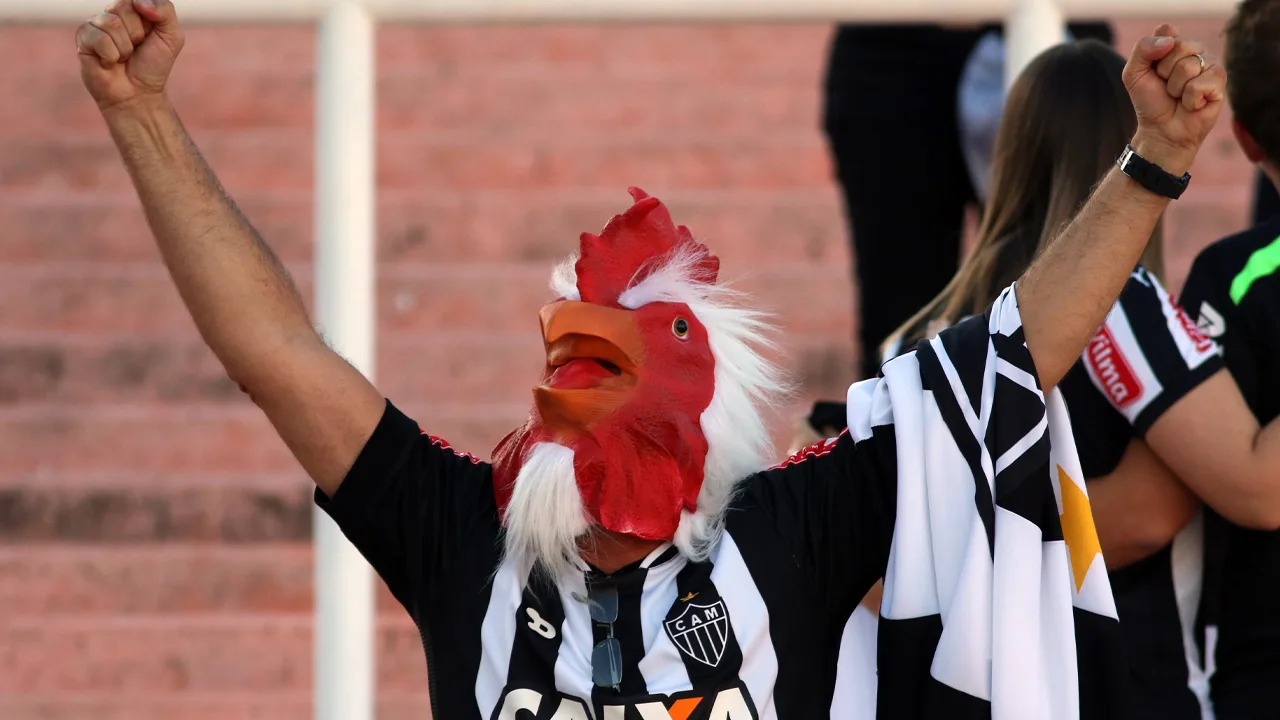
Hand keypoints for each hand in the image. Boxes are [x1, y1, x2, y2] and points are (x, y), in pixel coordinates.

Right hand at [76, 0, 183, 112]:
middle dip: (136, 34)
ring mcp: (96, 25)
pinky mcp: (83, 39)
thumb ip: (164, 10)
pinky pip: (99, 38)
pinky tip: (110, 62)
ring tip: (123, 58)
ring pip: (110, 22)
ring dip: (124, 47)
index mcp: (133, 9)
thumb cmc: (154, 66)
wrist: (138, 95)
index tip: (150, 37)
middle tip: (136, 49)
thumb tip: (138, 1)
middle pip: (122, 7)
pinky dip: (111, 55)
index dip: (148, 19)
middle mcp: (112, 13)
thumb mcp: (172, 37)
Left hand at [1121, 24, 1226, 175]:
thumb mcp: (1133, 74)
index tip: (1153, 71)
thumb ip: (1142, 49)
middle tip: (1166, 86)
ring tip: (1178, 96)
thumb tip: (1169, 40)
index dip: (1154, 54)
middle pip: (1179, 46)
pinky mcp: (1220, 82)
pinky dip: (1190, 99)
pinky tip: (1192, 104)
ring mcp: (1210, 65)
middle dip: (1165, 72)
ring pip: (1189, 65)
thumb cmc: (1150, 101)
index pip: (1167, 31)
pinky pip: (1201, 83)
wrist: (1161, 130)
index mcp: (1175, 44)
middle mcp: (1195, 50)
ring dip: (1176, 88)